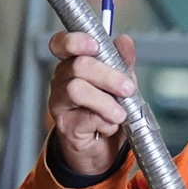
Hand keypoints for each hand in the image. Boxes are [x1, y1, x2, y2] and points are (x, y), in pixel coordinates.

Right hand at [47, 31, 136, 175]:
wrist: (104, 147)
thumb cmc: (108, 110)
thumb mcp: (121, 82)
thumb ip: (122, 61)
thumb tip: (124, 42)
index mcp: (74, 64)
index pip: (62, 44)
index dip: (75, 41)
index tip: (96, 46)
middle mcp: (62, 80)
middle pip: (78, 66)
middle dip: (108, 76)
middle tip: (127, 89)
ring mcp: (60, 102)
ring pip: (77, 89)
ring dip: (106, 102)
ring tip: (120, 114)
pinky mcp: (65, 125)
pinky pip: (85, 117)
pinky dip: (105, 122)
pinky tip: (110, 126)